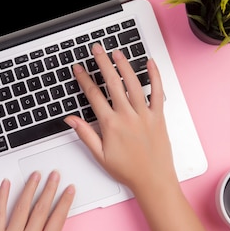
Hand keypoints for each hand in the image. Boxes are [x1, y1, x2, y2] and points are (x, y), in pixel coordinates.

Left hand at [0, 170, 88, 230]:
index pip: (57, 220)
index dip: (64, 202)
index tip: (69, 190)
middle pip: (41, 209)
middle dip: (50, 189)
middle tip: (55, 175)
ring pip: (22, 207)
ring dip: (30, 188)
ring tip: (36, 174)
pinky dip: (2, 196)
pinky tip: (7, 184)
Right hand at [65, 43, 177, 194]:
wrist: (153, 180)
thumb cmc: (128, 170)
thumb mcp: (100, 156)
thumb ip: (85, 134)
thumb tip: (71, 119)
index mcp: (111, 125)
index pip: (94, 96)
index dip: (84, 79)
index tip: (79, 69)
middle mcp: (127, 116)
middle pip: (112, 83)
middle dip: (102, 63)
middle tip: (96, 50)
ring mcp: (144, 115)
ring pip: (133, 84)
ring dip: (124, 65)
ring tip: (116, 53)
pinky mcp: (158, 117)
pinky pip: (157, 92)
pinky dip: (154, 76)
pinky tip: (150, 63)